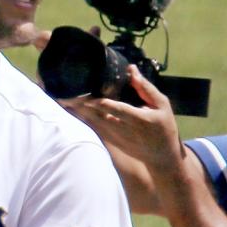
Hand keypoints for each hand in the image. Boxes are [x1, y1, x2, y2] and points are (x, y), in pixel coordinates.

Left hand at [62, 65, 186, 181]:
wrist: (162, 157)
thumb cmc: (164, 127)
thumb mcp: (162, 105)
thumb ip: (145, 88)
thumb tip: (131, 69)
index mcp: (140, 119)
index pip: (119, 110)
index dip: (103, 104)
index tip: (88, 96)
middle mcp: (125, 130)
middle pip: (99, 117)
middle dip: (82, 106)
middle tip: (65, 93)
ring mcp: (116, 138)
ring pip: (93, 123)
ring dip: (78, 112)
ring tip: (62, 98)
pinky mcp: (111, 141)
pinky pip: (93, 128)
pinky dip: (82, 119)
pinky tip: (71, 110)